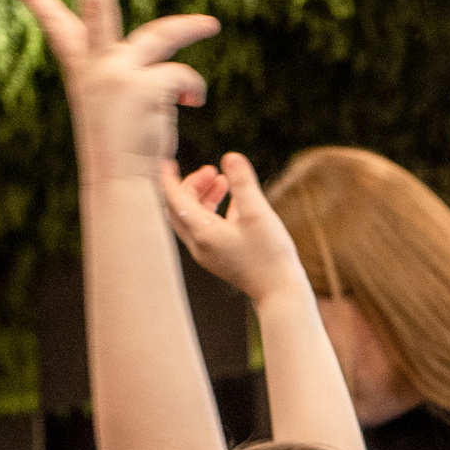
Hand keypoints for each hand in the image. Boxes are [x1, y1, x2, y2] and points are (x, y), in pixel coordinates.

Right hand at [4, 0, 217, 188]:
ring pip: (162, 36)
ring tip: (212, 26)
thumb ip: (124, 78)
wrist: (121, 185)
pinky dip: (193, 89)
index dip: (37, 1)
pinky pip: (182, 76)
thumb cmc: (121, 152)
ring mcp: (119, 74)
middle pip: (97, 7)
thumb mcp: (114, 108)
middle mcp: (96, 66)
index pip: (57, 27)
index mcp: (83, 70)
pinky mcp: (144, 87)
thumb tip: (168, 70)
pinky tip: (194, 102)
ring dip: (190, 29)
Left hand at [157, 150, 304, 304]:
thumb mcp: (259, 213)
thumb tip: (230, 157)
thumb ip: (243, 183)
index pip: (174, 199)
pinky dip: (211, 211)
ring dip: (202, 197)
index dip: (169, 178)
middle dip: (191, 185)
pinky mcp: (218, 258)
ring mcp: (207, 253)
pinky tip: (233, 202)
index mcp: (203, 232)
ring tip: (223, 182)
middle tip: (212, 172)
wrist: (280, 293)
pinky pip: (204, 228)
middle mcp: (199, 244)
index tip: (168, 161)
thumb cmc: (271, 255)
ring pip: (192, 218)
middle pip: (179, 208)